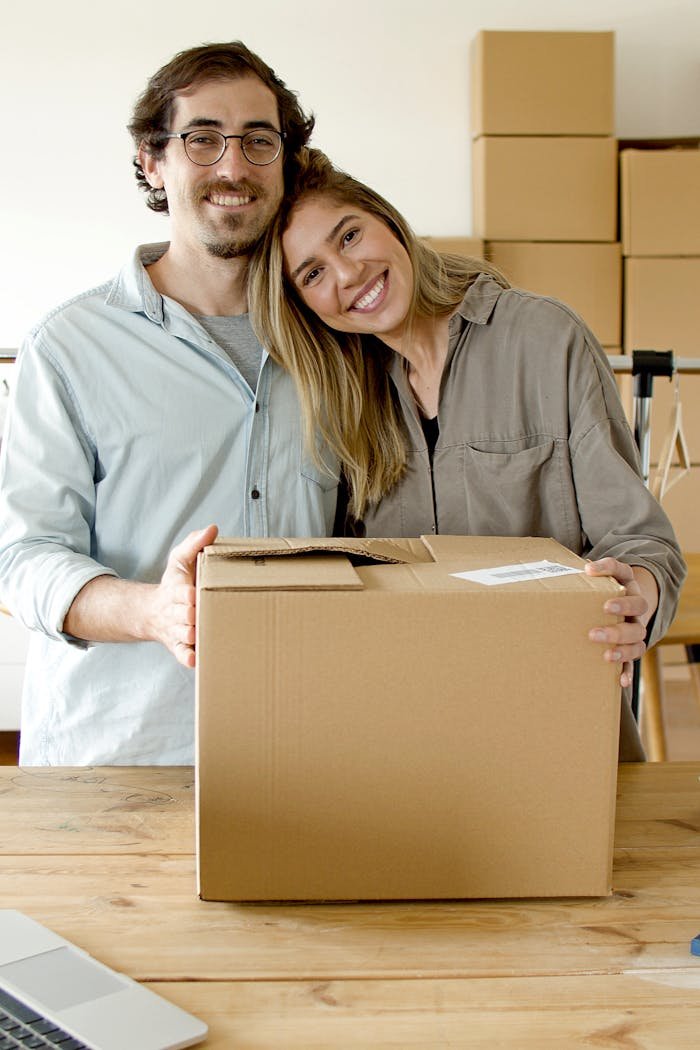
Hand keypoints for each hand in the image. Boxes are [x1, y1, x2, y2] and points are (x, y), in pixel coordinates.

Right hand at [147, 524, 217, 667]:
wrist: (152, 611)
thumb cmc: (174, 583)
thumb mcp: (180, 560)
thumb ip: (195, 544)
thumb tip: (213, 529)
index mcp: (176, 590)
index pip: (180, 592)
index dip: (187, 595)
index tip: (194, 594)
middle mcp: (175, 612)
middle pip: (183, 616)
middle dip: (191, 616)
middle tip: (201, 615)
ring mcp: (175, 630)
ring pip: (184, 636)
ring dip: (192, 637)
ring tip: (203, 636)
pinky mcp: (178, 646)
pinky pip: (181, 655)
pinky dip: (187, 658)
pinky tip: (196, 660)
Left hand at [585, 558, 655, 687]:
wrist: (623, 610)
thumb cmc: (598, 595)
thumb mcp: (592, 583)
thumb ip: (579, 578)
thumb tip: (551, 570)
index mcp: (626, 583)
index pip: (621, 570)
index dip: (607, 567)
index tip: (588, 570)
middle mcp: (636, 605)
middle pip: (638, 605)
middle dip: (622, 608)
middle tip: (604, 610)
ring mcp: (636, 627)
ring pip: (638, 635)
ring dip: (622, 644)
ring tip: (605, 653)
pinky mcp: (632, 647)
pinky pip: (634, 660)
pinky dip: (627, 670)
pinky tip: (620, 680)